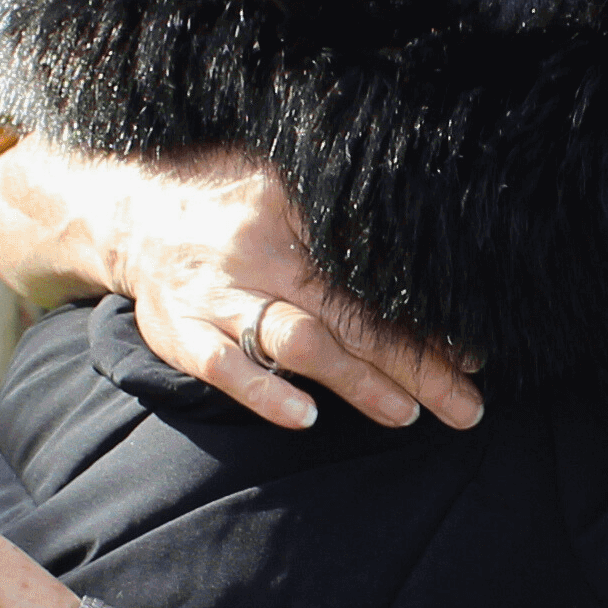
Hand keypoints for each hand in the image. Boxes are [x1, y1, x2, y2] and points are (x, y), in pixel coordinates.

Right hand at [0, 138, 479, 432]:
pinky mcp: (182, 335)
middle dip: (415, 367)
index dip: (427, 318)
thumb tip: (423, 236)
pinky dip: (263, 395)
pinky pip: (224, 368)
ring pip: (298, 344)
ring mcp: (220, 301)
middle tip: (468, 407)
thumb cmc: (226, 203)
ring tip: (408, 415)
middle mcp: (263, 260)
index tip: (476, 352)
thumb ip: (341, 214)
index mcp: (297, 224)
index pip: (375, 279)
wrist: (131, 214)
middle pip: (352, 319)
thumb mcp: (284, 187)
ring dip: (355, 383)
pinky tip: (304, 419)